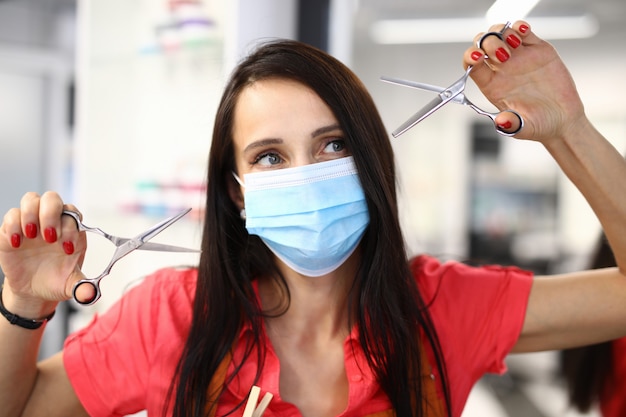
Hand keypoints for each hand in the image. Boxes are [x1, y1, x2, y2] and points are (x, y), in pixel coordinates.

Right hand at [0, 192, 86, 313]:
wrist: (33, 290)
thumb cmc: (56, 281)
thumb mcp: (71, 286)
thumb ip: (83, 288)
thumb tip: (90, 295)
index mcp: (71, 231)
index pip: (73, 214)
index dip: (70, 227)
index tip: (65, 249)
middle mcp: (52, 222)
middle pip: (52, 198)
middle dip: (50, 213)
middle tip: (48, 237)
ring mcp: (32, 223)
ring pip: (31, 199)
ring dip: (31, 214)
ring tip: (32, 236)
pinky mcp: (12, 230)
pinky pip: (11, 215)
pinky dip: (12, 225)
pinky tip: (17, 244)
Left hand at [464, 20, 586, 142]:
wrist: (563, 119)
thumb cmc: (539, 125)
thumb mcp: (523, 128)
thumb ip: (511, 124)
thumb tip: (502, 123)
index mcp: (492, 85)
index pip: (472, 66)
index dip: (470, 57)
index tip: (477, 57)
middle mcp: (502, 70)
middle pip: (483, 45)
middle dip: (488, 43)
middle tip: (504, 54)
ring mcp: (519, 58)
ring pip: (501, 34)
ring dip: (503, 33)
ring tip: (515, 43)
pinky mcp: (537, 50)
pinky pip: (523, 31)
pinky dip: (520, 26)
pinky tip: (523, 31)